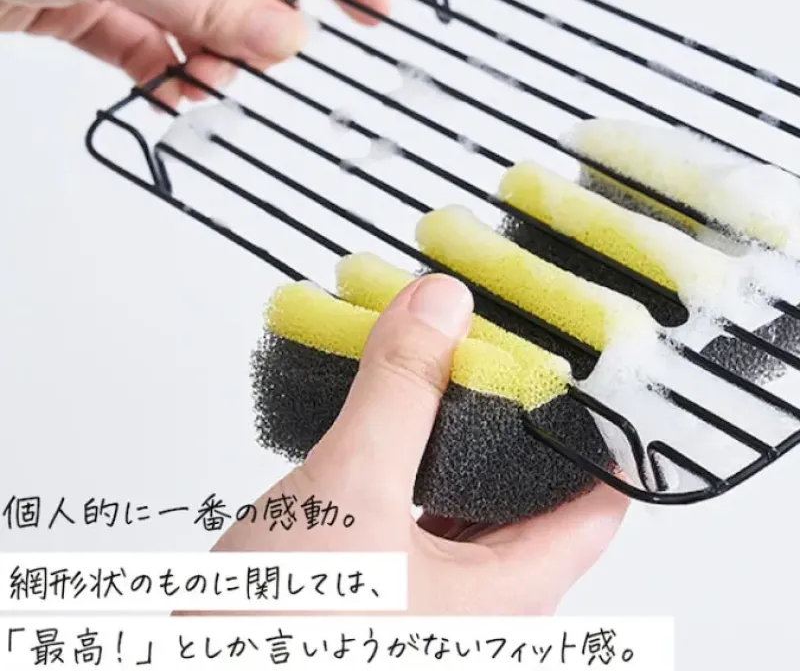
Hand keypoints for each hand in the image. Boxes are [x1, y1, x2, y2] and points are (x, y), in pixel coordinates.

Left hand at [0, 0, 387, 105]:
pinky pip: (144, 42)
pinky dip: (162, 72)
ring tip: (224, 86)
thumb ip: (207, 0)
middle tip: (280, 62)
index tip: (375, 6)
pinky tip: (180, 95)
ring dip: (213, 57)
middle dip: (262, 23)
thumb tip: (282, 34)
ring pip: (196, 15)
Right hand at [212, 275, 628, 614]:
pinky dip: (406, 455)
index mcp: (507, 598)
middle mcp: (477, 604)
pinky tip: (384, 417)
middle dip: (511, 415)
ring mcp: (426, 597)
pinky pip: (414, 507)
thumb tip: (441, 309)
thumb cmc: (285, 637)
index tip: (583, 364)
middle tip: (499, 346)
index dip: (595, 430)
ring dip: (450, 430)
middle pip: (526, 490)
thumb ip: (400, 394)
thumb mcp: (351, 494)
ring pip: (464, 495)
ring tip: (440, 364)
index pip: (595, 503)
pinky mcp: (379, 585)